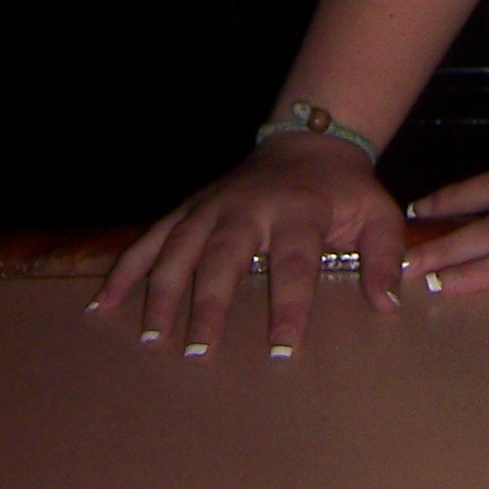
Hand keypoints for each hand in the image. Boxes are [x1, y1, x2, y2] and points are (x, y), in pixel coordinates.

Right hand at [94, 134, 406, 355]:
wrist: (310, 139)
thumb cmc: (344, 189)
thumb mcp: (378, 213)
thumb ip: (384, 256)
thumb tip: (388, 303)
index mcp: (299, 211)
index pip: (294, 261)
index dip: (289, 304)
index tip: (282, 348)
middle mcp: (248, 207)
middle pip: (224, 254)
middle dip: (210, 301)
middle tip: (198, 348)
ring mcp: (212, 206)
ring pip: (179, 246)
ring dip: (162, 290)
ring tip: (151, 335)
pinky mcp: (189, 209)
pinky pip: (150, 238)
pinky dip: (125, 268)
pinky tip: (101, 303)